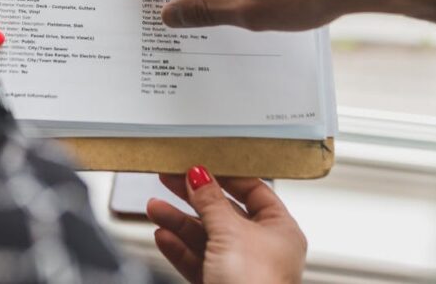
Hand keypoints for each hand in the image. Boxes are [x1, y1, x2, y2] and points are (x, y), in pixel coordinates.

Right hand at [147, 167, 305, 283]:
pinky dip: (179, 248)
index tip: (200, 166)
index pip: (253, 191)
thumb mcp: (230, 232)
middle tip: (169, 179)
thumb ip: (211, 201)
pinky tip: (163, 236)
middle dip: (192, 198)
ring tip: (155, 207)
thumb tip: (200, 176)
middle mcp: (263, 249)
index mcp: (280, 230)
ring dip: (179, 222)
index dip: (225, 177)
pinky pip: (198, 261)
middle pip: (223, 213)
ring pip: (206, 238)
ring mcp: (240, 270)